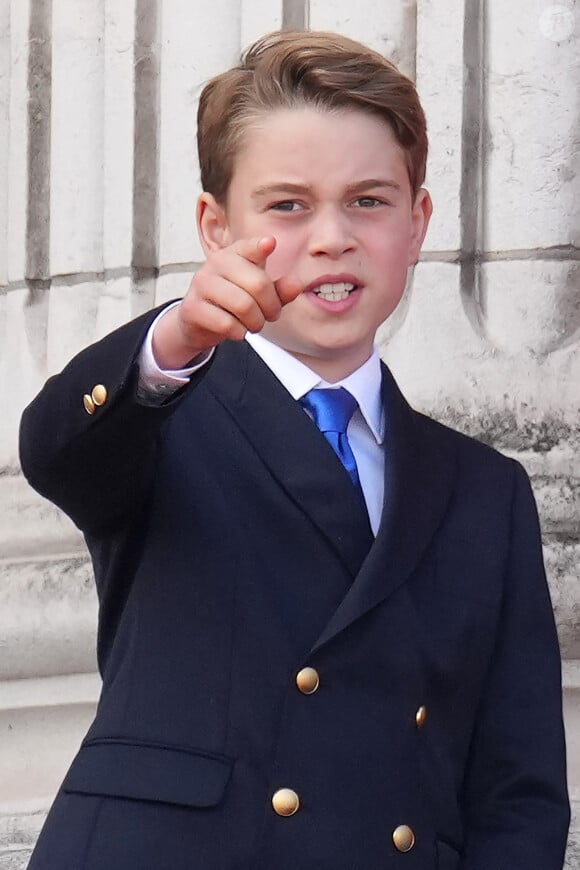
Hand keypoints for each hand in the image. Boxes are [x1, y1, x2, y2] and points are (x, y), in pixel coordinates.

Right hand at [152, 237, 301, 368]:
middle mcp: (216, 263)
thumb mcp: (258, 294)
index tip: (270, 245)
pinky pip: (226, 324)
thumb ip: (279, 290)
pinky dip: (240, 332)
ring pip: (243, 306)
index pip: (249, 246)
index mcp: (234, 254)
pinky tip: (237, 330)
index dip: (260, 247)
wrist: (197, 321)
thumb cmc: (231, 302)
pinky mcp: (193, 307)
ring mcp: (202, 284)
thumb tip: (295, 285)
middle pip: (258, 284)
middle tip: (270, 315)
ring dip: (256, 322)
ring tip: (254, 324)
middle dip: (271, 307)